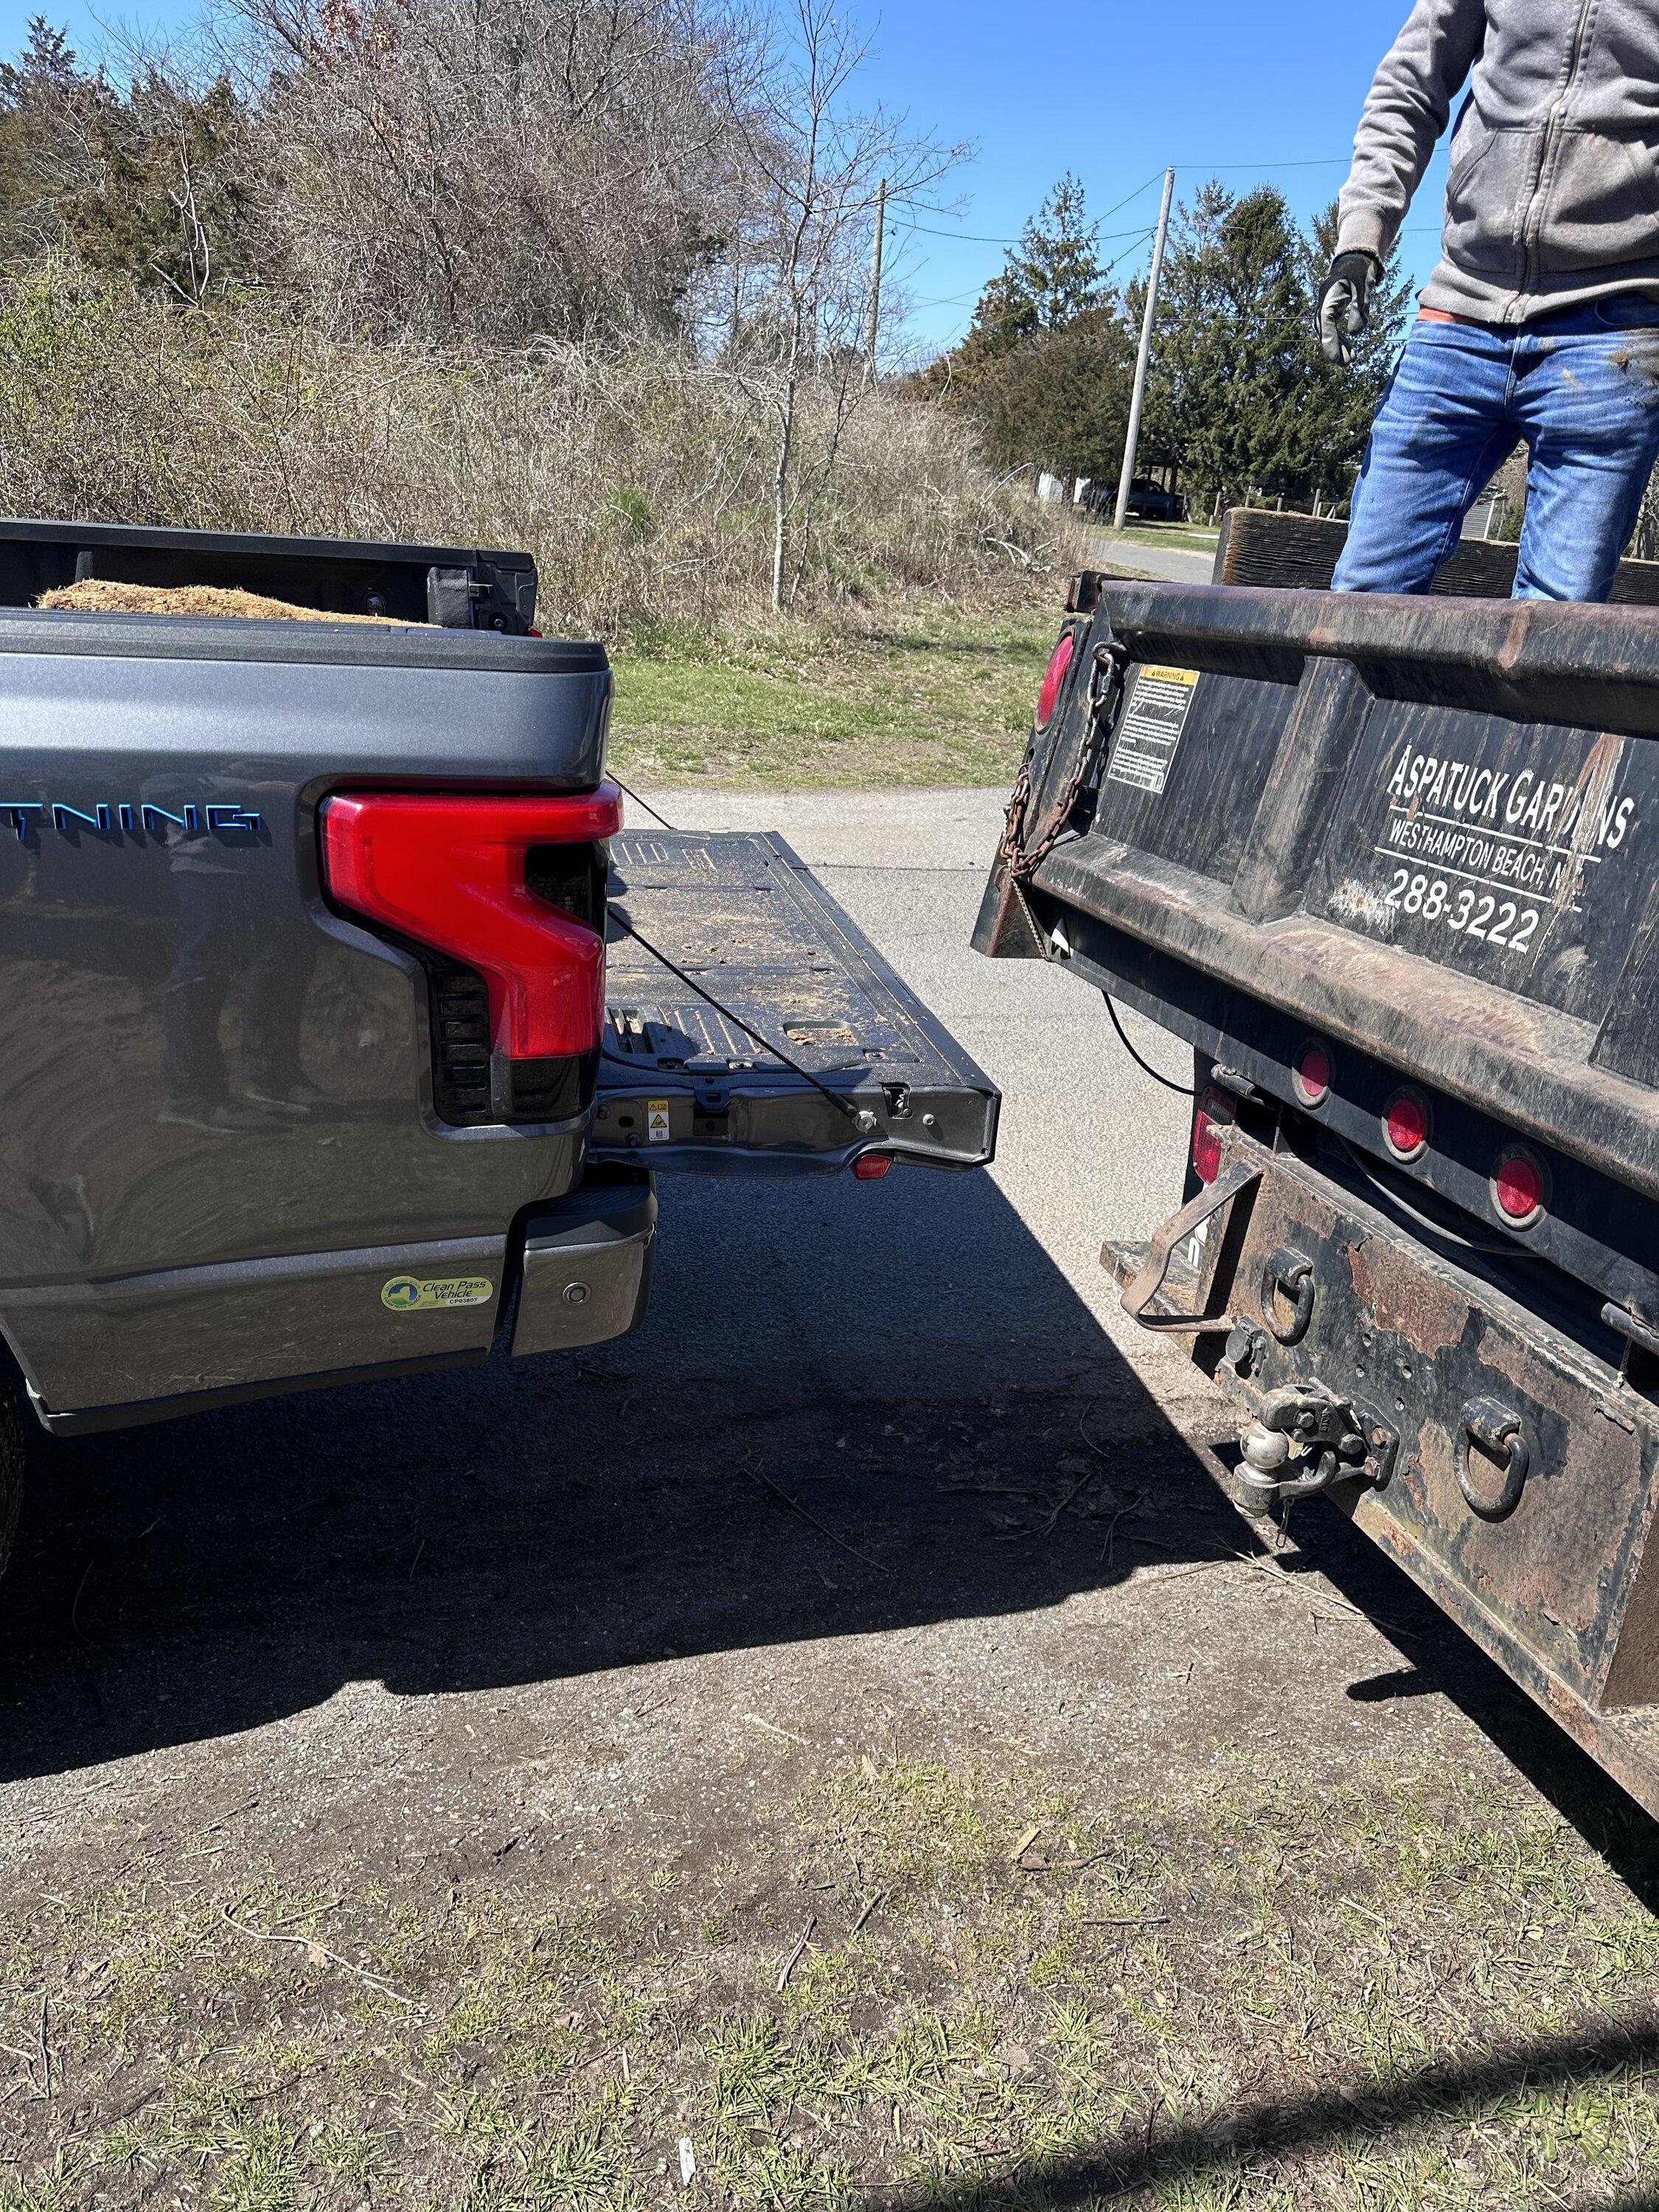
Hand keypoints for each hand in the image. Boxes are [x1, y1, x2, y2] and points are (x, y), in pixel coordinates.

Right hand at [1319, 251, 1380, 367]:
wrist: (1357, 256)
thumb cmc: (1361, 270)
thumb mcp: (1364, 287)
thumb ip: (1360, 309)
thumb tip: (1354, 333)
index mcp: (1328, 296)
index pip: (1326, 322)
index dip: (1330, 342)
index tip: (1337, 359)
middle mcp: (1324, 303)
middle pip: (1325, 330)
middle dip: (1334, 347)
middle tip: (1347, 364)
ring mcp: (1327, 306)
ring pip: (1329, 330)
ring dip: (1338, 345)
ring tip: (1351, 359)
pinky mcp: (1334, 308)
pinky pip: (1334, 326)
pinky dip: (1340, 337)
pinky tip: (1349, 347)